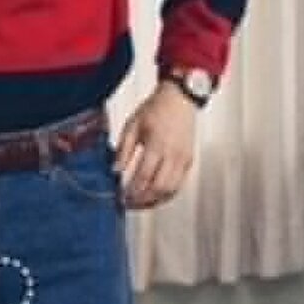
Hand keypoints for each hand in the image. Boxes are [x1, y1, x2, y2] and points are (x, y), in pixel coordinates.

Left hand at [113, 83, 197, 208]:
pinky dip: (166, 194)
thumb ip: (123, 150)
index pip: (143, 176)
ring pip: (171, 190)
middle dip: (142, 200)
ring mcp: (183, 159)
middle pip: (159, 188)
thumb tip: (115, 171)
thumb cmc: (155, 109)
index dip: (131, 190)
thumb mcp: (132, 126)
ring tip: (140, 203)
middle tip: (129, 204)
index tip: (121, 197)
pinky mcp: (189, 161)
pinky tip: (154, 195)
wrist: (179, 99)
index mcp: (157, 144)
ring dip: (154, 201)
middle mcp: (173, 154)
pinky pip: (179, 185)